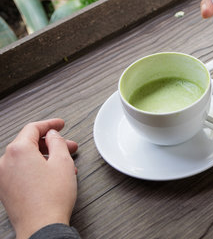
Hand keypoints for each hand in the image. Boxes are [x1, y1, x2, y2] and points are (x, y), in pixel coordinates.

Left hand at [0, 119, 77, 238]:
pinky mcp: (6, 190)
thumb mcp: (62, 161)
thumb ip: (57, 142)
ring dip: (46, 156)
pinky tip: (53, 174)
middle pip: (28, 143)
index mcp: (18, 151)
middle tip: (68, 145)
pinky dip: (36, 167)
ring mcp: (3, 177)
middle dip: (51, 143)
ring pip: (25, 158)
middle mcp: (5, 162)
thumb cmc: (52, 197)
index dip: (50, 124)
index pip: (33, 128)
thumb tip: (53, 135)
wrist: (41, 226)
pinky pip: (21, 170)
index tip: (60, 124)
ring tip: (65, 163)